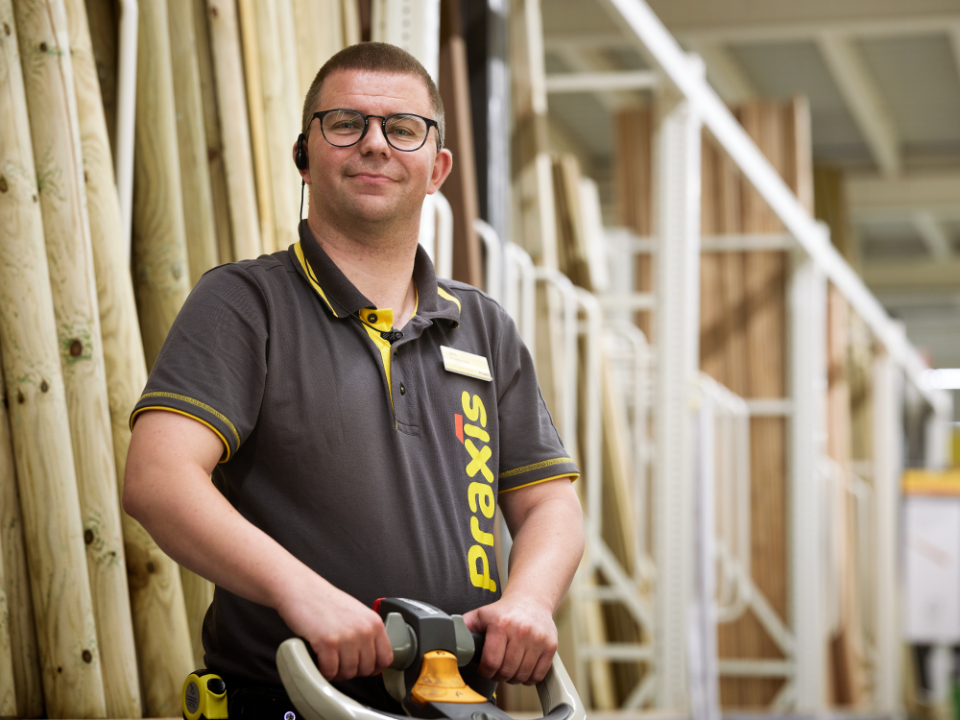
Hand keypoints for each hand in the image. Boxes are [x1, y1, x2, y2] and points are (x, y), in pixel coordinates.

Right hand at [275, 578, 392, 680]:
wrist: (302, 590)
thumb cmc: (325, 602)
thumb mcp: (357, 614)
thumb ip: (367, 634)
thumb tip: (371, 659)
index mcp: (374, 622)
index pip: (386, 658)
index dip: (373, 668)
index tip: (362, 667)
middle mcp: (364, 629)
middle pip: (366, 669)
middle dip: (351, 670)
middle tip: (340, 661)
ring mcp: (347, 636)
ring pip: (348, 673)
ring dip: (336, 672)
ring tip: (328, 659)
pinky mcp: (327, 642)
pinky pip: (330, 672)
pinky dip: (323, 671)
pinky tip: (319, 660)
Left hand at [463, 595, 556, 684]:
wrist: (531, 599)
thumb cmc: (504, 611)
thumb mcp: (481, 614)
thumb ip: (464, 627)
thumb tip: (448, 638)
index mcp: (501, 624)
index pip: (492, 662)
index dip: (485, 671)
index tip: (485, 669)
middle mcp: (521, 630)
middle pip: (507, 671)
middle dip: (498, 675)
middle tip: (497, 670)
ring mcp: (538, 639)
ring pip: (522, 675)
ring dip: (513, 678)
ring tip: (509, 668)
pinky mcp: (550, 645)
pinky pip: (538, 675)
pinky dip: (529, 678)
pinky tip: (523, 668)